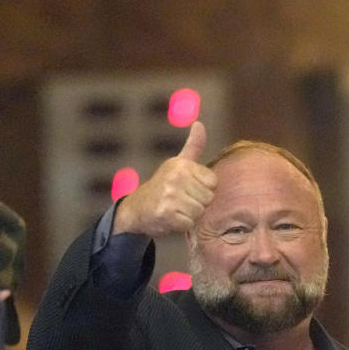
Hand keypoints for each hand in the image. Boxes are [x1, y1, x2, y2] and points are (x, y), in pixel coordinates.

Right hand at [112, 121, 216, 236]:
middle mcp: (176, 177)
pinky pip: (189, 224)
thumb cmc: (162, 187)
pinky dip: (182, 226)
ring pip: (200, 212)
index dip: (202, 190)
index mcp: (182, 165)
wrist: (136, 210)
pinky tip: (170, 218)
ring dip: (189, 216)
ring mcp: (170, 195)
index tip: (187, 189)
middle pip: (208, 199)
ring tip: (176, 209)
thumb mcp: (178, 164)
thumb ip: (193, 146)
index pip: (213, 183)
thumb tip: (199, 124)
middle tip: (180, 201)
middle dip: (197, 204)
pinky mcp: (166, 213)